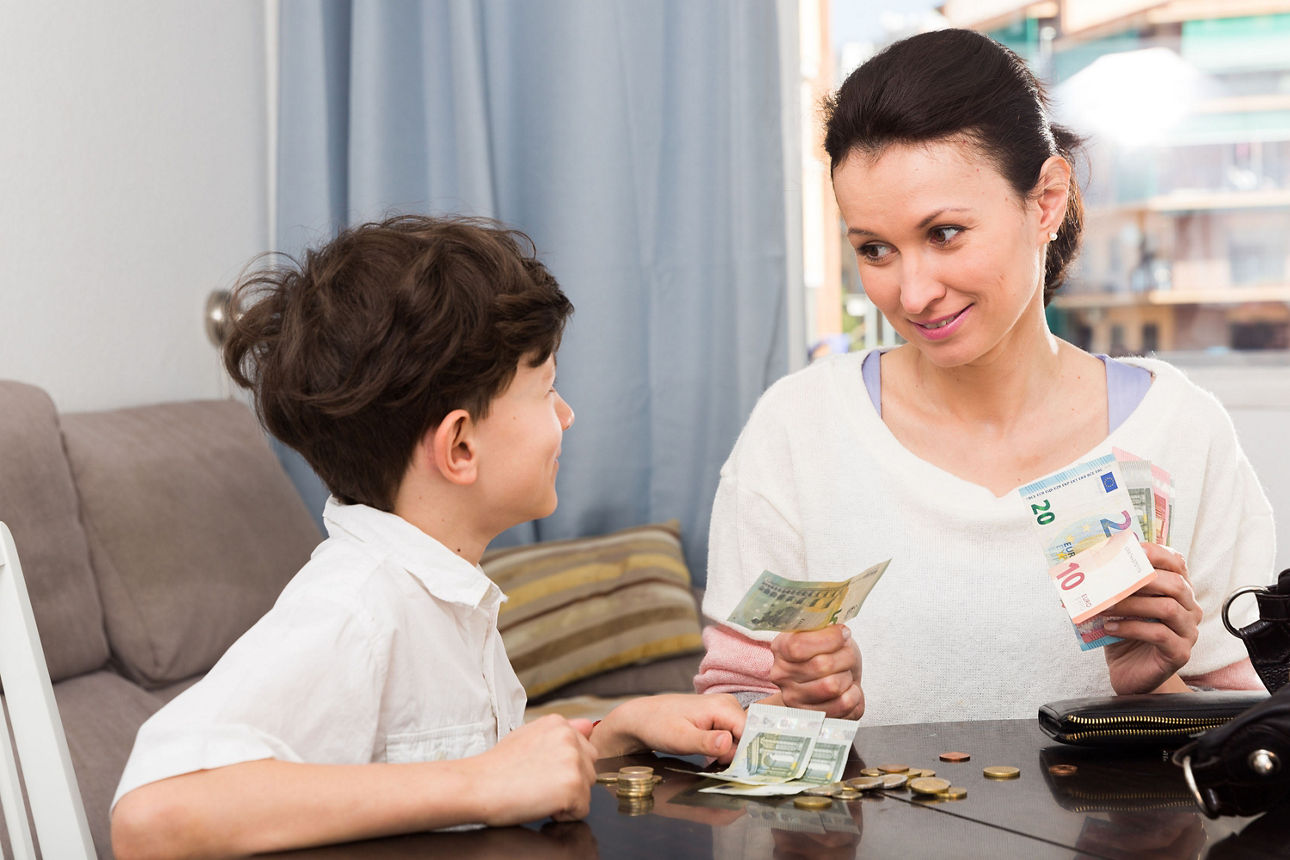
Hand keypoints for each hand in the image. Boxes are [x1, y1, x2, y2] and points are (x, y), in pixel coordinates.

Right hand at [473, 714, 596, 824]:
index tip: (543, 771)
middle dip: (571, 782)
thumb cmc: (497, 766)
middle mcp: (569, 738)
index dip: (565, 767)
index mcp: (559, 724)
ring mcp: (572, 761)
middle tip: (540, 784)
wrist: (478, 785)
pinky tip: (541, 804)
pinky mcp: (572, 786)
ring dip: (568, 798)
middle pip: (589, 769)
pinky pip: (582, 810)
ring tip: (539, 793)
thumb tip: (587, 725)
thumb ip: (560, 733)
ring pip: (587, 790)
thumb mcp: (528, 736)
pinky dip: (564, 815)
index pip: (584, 750)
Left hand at [593, 693, 744, 763]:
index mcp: (723, 706)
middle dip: (737, 756)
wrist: (641, 718)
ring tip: (710, 759)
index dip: (747, 754)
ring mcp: (725, 711)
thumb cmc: (657, 726)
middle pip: (748, 737)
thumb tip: (728, 743)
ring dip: (731, 755)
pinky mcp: (719, 718)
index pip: (752, 733)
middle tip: (715, 763)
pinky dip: (725, 751)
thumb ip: (705, 742)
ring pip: (741, 740)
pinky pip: (732, 738)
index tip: (736, 770)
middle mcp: (728, 705)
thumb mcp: (680, 738)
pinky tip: (712, 756)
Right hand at [768, 625, 863, 718]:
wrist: (832, 680)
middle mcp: (781, 676)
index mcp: (780, 649)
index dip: (828, 639)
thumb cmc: (829, 653)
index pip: (798, 646)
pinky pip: (844, 705)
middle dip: (845, 656)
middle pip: (821, 665)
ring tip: (845, 673)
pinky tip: (848, 690)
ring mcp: (794, 700)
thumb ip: (825, 626)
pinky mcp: (814, 718)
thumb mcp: (824, 632)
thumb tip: (838, 628)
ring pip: (833, 686)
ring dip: (848, 676)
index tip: (843, 633)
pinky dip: (855, 694)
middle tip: (847, 655)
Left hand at [1103, 544, 1200, 694]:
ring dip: (1131, 604)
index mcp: (1177, 590)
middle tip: (1110, 580)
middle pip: (1174, 584)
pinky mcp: (1180, 653)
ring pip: (1167, 607)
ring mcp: (1189, 631)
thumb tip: (1081, 564)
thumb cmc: (1124, 633)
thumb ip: (1111, 585)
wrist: (1130, 673)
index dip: (1157, 553)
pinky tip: (1110, 628)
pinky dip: (1131, 628)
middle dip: (1140, 579)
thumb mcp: (1117, 605)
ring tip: (1103, 607)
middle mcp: (1190, 608)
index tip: (1133, 548)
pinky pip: (1159, 634)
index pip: (1177, 562)